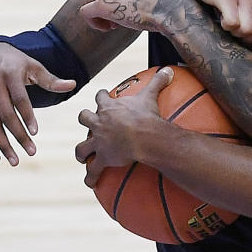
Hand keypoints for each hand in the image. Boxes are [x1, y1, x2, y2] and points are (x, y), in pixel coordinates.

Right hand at [0, 42, 76, 165]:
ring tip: (15, 161)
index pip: (19, 98)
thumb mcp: (34, 66)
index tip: (36, 132)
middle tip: (31, 152)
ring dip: (2, 145)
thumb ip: (51, 79)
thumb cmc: (17, 63)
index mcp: (9, 75)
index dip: (27, 115)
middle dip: (18, 135)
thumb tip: (73, 84)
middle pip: (5, 115)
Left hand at [75, 66, 172, 186]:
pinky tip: (90, 183)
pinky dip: (91, 176)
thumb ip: (158, 82)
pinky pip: (94, 170)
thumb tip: (169, 69)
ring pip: (82, 147)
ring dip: (81, 151)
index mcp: (108, 108)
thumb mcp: (151, 96)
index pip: (100, 98)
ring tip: (82, 155)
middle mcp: (99, 124)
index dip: (100, 96)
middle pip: (84, 118)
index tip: (100, 95)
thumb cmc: (146, 115)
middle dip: (84, 119)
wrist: (143, 137)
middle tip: (88, 121)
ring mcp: (98, 142)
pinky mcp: (102, 158)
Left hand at [79, 0, 194, 33]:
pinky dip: (93, 22)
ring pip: (88, 0)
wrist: (172, 10)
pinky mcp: (103, 5)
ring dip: (98, 13)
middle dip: (103, 3)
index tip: (121, 3)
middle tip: (119, 17)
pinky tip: (108, 28)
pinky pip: (85, 12)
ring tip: (114, 24)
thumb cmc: (170, 1)